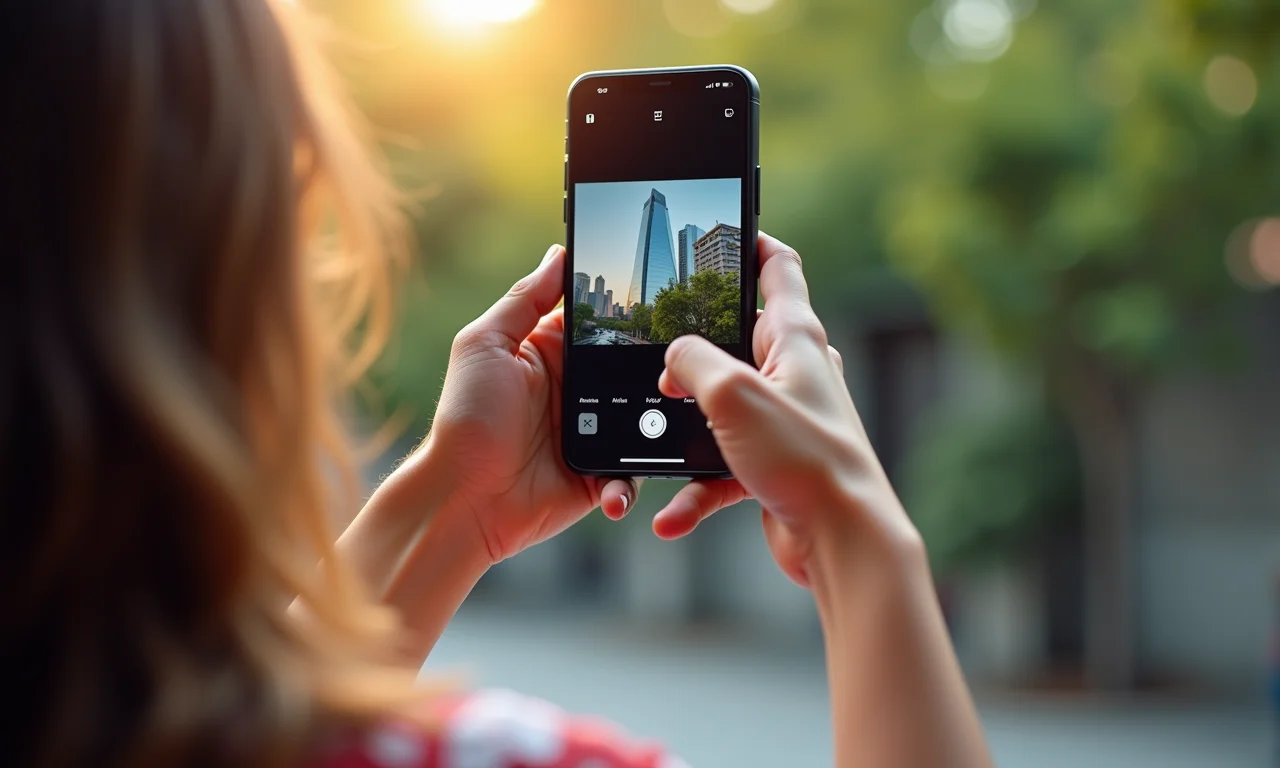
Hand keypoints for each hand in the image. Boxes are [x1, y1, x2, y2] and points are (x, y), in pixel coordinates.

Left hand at [410, 245, 637, 563]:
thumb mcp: (485, 345)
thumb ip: (524, 299)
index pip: (598, 321)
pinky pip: (634, 471)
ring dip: (653, 425)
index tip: (657, 296)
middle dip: (655, 367)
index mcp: (550, 352)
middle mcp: (577, 390)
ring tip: (655, 429)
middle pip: (631, 368)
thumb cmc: (466, 419)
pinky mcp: (601, 474)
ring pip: (645, 419)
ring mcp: (593, 432)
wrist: (464, 499)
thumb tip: (558, 254)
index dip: (626, 309)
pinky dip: (629, 479)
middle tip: (678, 366)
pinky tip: (613, 484)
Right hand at [646, 233, 920, 586]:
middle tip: (655, 344)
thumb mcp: (732, 394)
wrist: (843, 542)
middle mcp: (795, 374)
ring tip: (653, 441)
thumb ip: (693, 362)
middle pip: (738, 338)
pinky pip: (721, 470)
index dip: (750, 241)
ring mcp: (785, 421)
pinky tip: (669, 517)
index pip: (777, 268)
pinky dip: (694, 491)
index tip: (723, 226)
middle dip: (693, 345)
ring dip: (684, 431)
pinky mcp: (774, 466)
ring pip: (721, 411)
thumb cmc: (806, 461)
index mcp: (795, 339)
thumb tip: (674, 360)